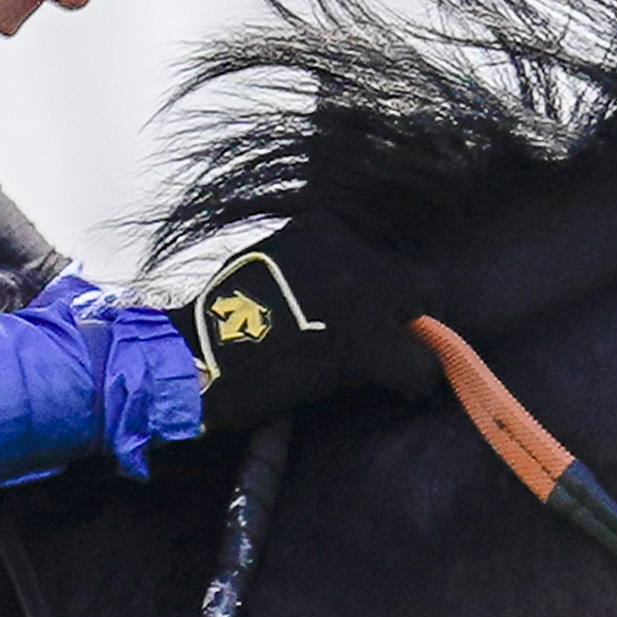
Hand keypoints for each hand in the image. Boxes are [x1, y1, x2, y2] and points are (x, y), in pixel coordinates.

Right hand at [170, 220, 448, 432]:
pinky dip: (415, 379)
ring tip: (389, 369)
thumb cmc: (217, 320)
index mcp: (320, 228)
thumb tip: (330, 294)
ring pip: (421, 316)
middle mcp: (349, 252)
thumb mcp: (264, 267)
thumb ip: (304, 269)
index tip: (354, 319)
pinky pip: (420, 363)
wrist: (195, 356)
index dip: (371, 295)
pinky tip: (399, 389)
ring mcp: (363, 295)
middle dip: (397, 315)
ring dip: (406, 344)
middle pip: (408, 282)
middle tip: (382, 345)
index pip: (373, 257)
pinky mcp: (367, 342)